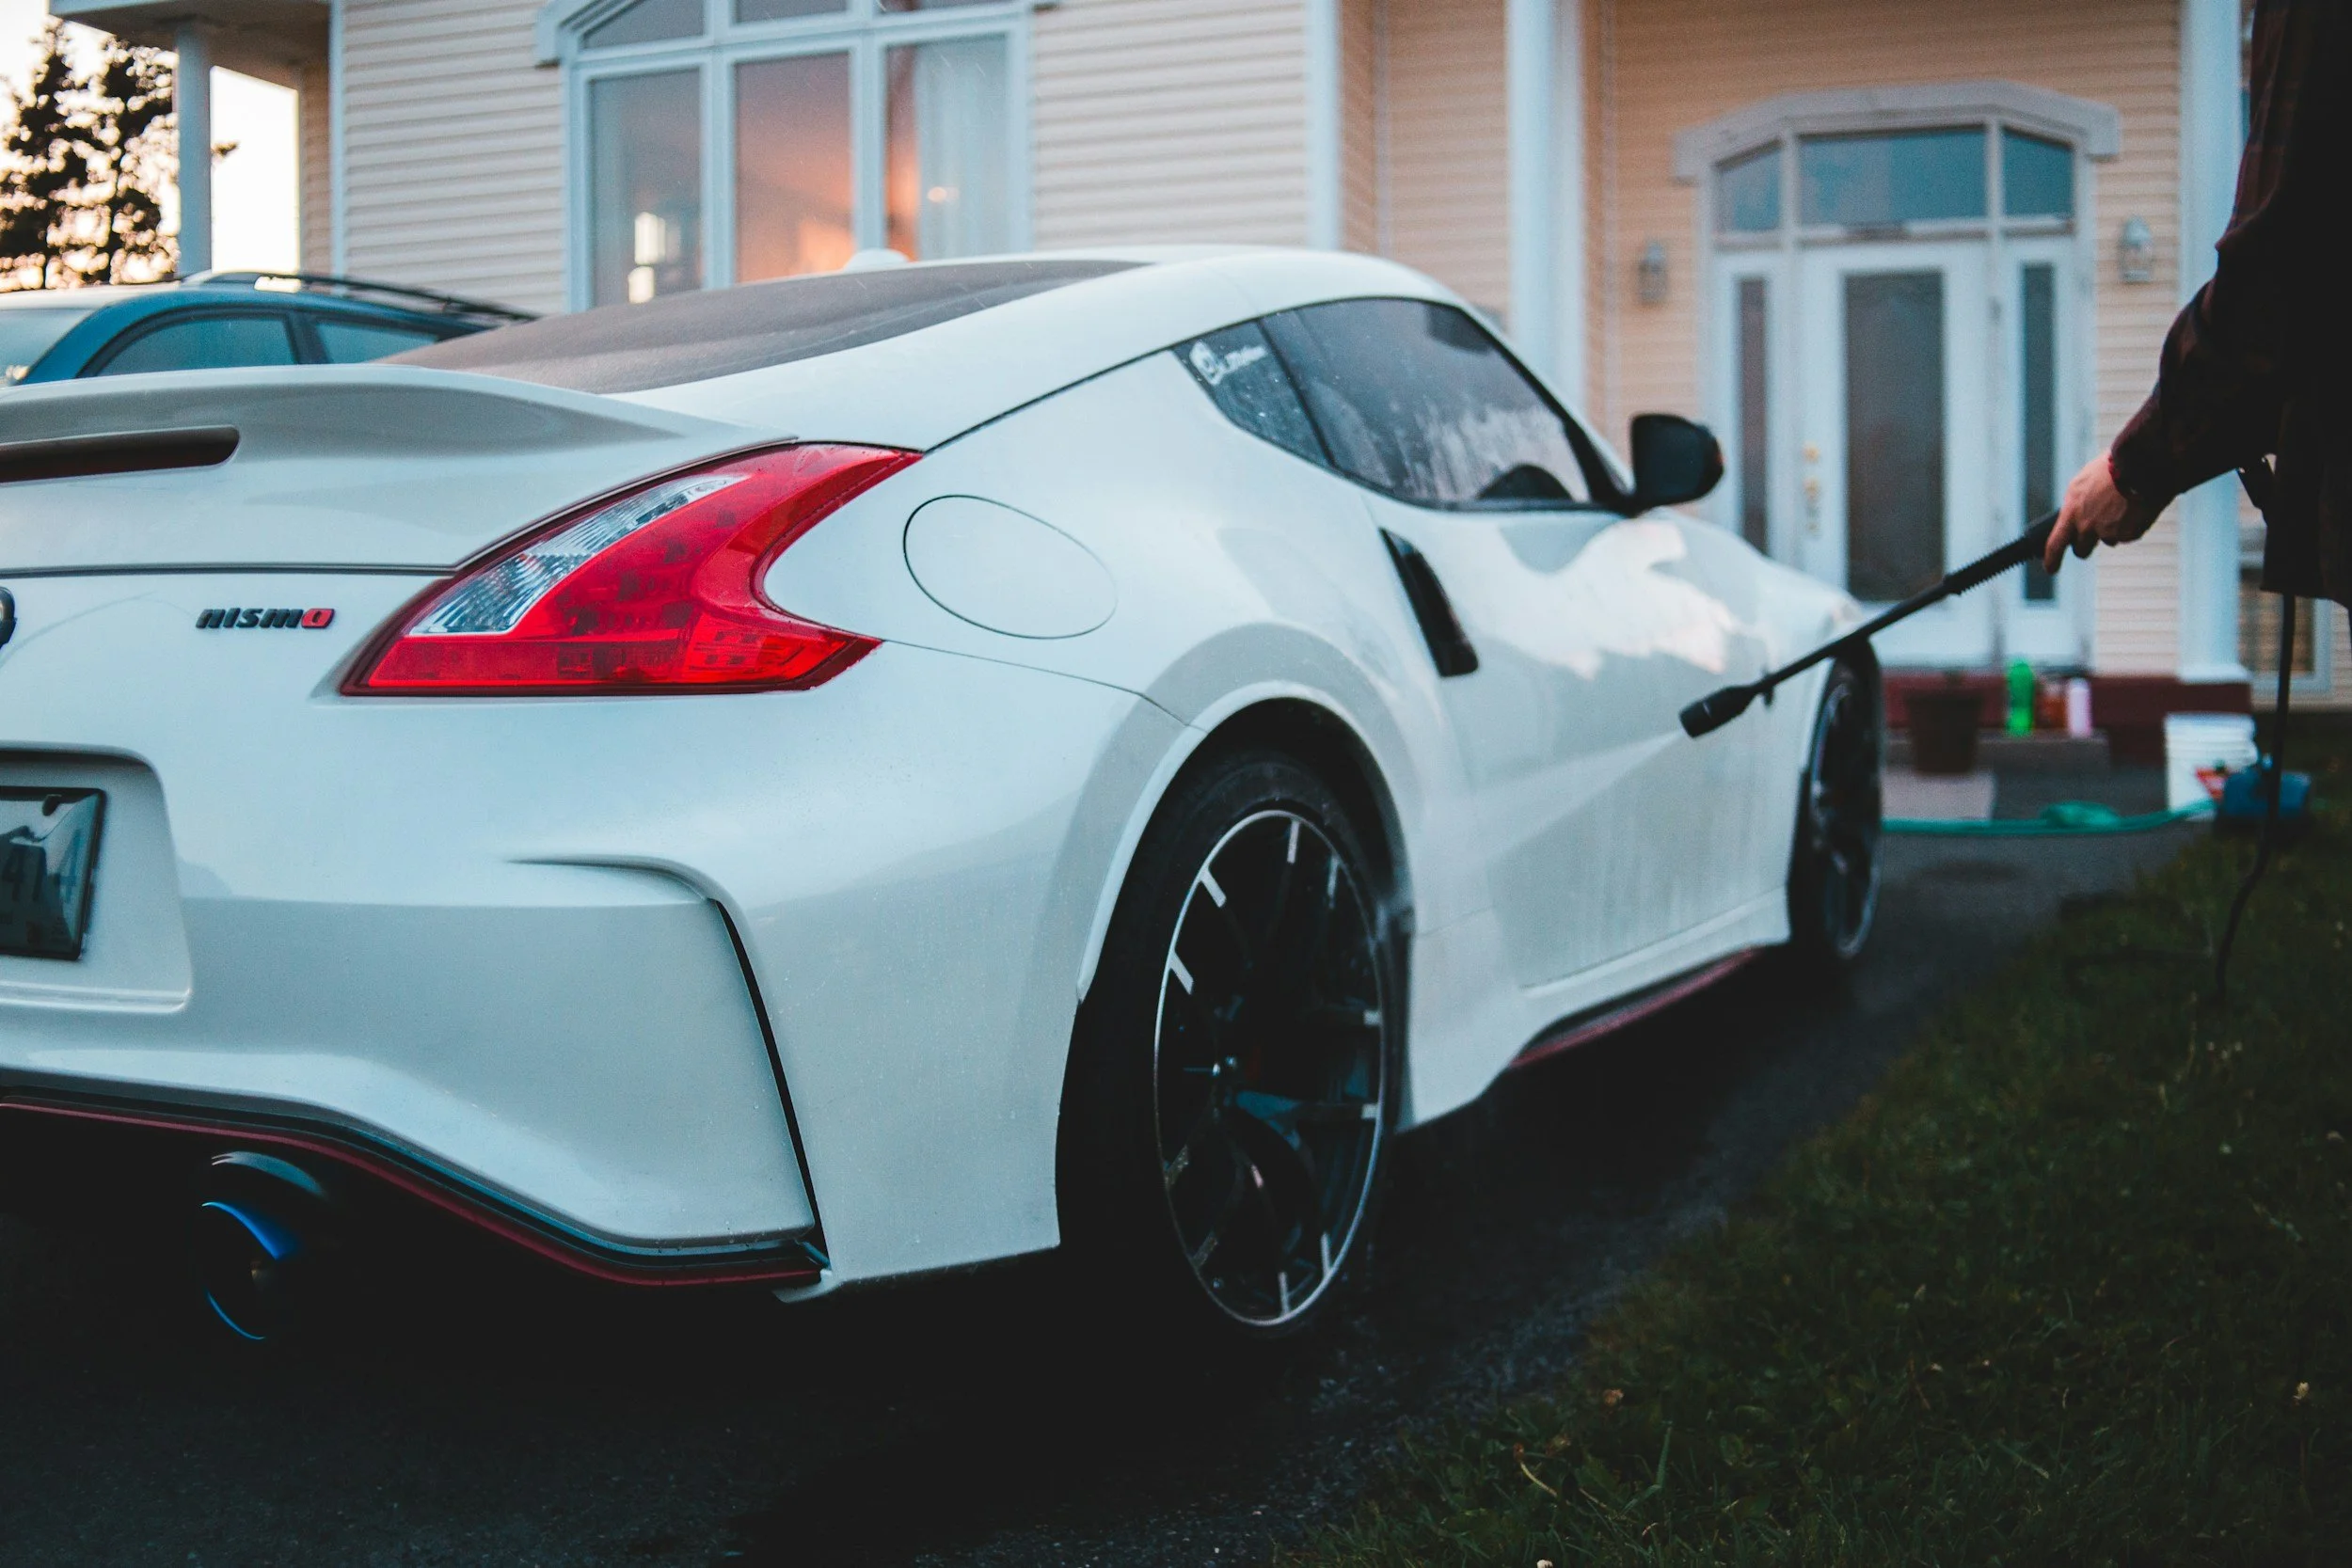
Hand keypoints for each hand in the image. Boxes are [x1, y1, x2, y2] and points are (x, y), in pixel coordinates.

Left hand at [2043, 454, 2158, 573]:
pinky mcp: (2129, 534)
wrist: (2141, 464)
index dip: (2051, 559)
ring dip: (2113, 530)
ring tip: (2123, 507)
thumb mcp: (2084, 482)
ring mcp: (2109, 532)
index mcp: (2072, 511)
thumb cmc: (2111, 467)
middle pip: (2082, 549)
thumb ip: (2077, 502)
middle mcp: (2087, 526)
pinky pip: (2129, 534)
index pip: (2055, 544)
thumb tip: (2075, 513)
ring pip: (2109, 540)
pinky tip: (2137, 508)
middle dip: (2085, 546)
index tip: (2050, 569)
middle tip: (2092, 537)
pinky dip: (2132, 525)